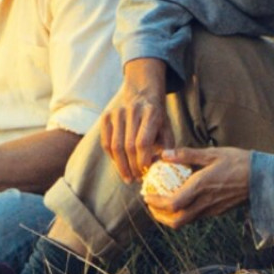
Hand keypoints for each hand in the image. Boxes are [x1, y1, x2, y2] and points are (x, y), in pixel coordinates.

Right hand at [99, 59, 168, 184]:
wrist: (142, 93)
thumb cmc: (158, 118)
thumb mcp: (167, 129)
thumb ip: (166, 149)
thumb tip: (158, 169)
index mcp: (151, 112)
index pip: (143, 142)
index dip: (143, 161)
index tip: (146, 174)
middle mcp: (132, 111)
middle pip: (128, 146)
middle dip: (132, 167)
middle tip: (137, 180)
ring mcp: (117, 112)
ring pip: (115, 146)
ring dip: (121, 166)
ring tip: (128, 178)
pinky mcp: (106, 116)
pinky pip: (106, 142)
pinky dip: (112, 158)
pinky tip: (119, 166)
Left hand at [143, 146, 251, 229]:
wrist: (263, 178)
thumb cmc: (238, 162)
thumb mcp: (212, 153)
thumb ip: (187, 154)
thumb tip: (165, 153)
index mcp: (201, 187)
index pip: (173, 204)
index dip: (156, 203)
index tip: (146, 196)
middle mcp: (205, 203)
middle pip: (176, 220)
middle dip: (159, 215)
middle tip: (150, 203)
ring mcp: (212, 210)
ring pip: (185, 222)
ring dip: (169, 216)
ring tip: (161, 203)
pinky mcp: (217, 212)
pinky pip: (195, 217)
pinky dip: (182, 213)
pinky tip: (179, 201)